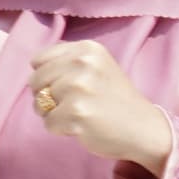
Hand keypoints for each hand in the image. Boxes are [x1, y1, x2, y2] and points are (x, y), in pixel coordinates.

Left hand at [28, 40, 177, 175]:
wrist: (145, 129)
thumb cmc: (114, 99)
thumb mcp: (96, 67)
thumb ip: (67, 61)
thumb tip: (33, 65)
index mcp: (87, 49)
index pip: (38, 61)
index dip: (48, 78)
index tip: (73, 86)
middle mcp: (82, 63)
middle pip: (35, 81)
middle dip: (48, 97)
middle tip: (78, 103)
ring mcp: (79, 88)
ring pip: (38, 103)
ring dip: (54, 114)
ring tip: (82, 113)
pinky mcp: (76, 112)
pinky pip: (48, 123)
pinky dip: (61, 129)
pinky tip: (83, 126)